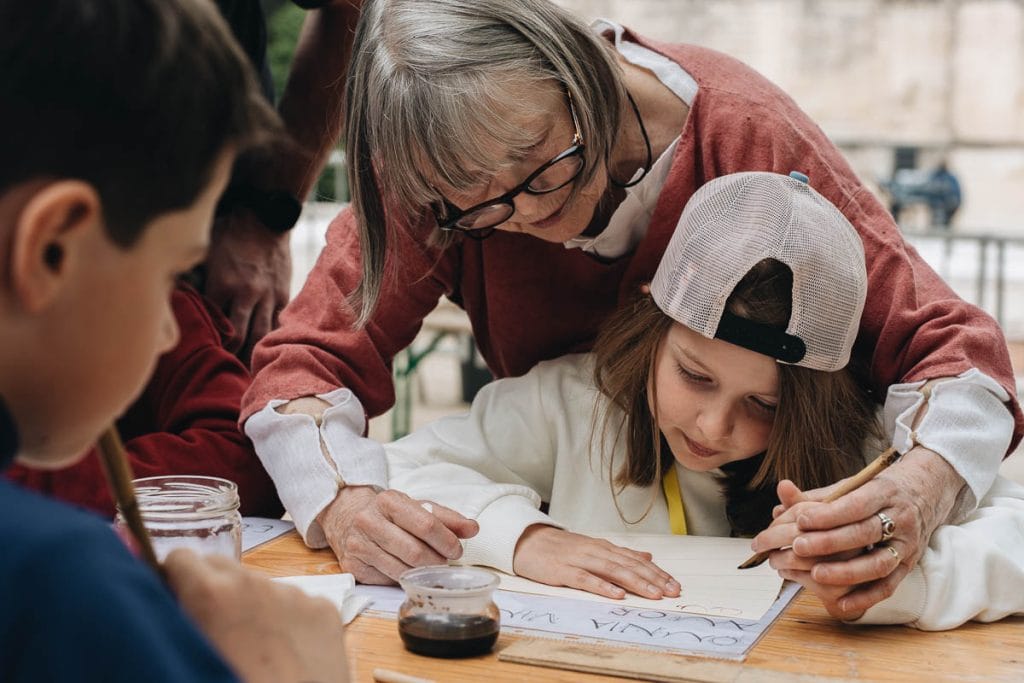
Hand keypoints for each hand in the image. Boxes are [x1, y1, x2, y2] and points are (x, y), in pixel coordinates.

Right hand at [164, 549, 347, 682]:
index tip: (174, 602)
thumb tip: (170, 610)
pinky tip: (284, 653)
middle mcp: (255, 582)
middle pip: (222, 566)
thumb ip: (179, 624)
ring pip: (259, 584)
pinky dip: (285, 618)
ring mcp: (295, 593)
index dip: (174, 581)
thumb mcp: (190, 657)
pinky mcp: (324, 609)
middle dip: (211, 588)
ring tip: (251, 648)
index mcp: (212, 594)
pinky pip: (295, 601)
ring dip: (250, 604)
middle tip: (211, 627)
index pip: (181, 558)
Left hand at [203, 211, 290, 360]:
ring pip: (260, 335)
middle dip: (230, 356)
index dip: (208, 343)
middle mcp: (246, 293)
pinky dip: (269, 338)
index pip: (213, 326)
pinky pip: (276, 323)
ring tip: (243, 369)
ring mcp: (267, 295)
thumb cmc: (228, 232)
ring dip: (251, 354)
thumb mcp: (204, 252)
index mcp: (222, 284)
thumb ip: (192, 278)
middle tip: (222, 370)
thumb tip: (173, 299)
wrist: (265, 217)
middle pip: (238, 338)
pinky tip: (263, 351)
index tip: (201, 355)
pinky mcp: (283, 294)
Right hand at [318, 487, 478, 583]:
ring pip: (401, 570)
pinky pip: (387, 579)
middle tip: (445, 562)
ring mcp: (358, 545)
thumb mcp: (418, 508)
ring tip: (430, 567)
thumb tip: (473, 529)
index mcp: (388, 501)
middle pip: (415, 551)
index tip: (457, 549)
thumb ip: (447, 518)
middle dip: (437, 561)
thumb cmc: (390, 514)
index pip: (426, 525)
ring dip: (423, 573)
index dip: (447, 541)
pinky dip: (403, 579)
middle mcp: (369, 521)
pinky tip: (409, 571)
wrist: (347, 517)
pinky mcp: (353, 566)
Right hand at [512, 525, 680, 599]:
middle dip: (653, 579)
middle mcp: (595, 551)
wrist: (527, 541)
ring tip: (654, 594)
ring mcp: (579, 560)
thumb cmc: (561, 549)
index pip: (635, 560)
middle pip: (628, 565)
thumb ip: (621, 554)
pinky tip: (617, 595)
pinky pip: (586, 579)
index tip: (674, 585)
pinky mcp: (563, 571)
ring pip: (612, 570)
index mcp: (604, 547)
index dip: (656, 572)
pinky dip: (602, 586)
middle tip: (672, 592)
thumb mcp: (594, 548)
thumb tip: (649, 556)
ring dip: (635, 582)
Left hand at [752, 447, 960, 616]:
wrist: (924, 495)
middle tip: (798, 547)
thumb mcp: (853, 485)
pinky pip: (888, 587)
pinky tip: (840, 604)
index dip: (829, 514)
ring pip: (879, 563)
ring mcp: (906, 545)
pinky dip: (865, 598)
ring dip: (846, 572)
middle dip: (830, 542)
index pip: (856, 504)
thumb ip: (817, 495)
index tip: (801, 520)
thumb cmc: (876, 492)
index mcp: (883, 492)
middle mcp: (899, 518)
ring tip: (815, 574)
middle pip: (865, 533)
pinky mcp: (908, 566)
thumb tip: (781, 490)